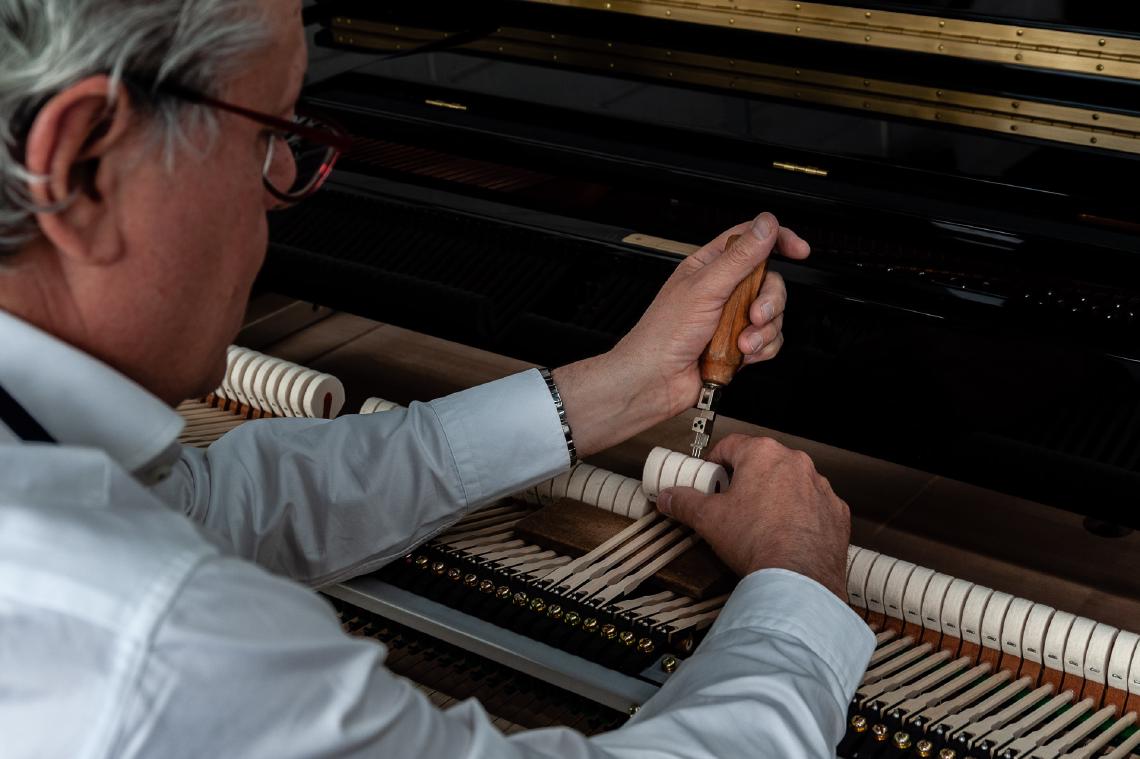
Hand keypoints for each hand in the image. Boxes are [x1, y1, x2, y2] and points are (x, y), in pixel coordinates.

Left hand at [553, 214, 809, 456]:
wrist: (657, 381)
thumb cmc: (664, 334)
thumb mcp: (705, 287)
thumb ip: (740, 256)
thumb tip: (765, 225)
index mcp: (709, 267)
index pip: (750, 241)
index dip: (777, 240)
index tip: (799, 250)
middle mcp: (722, 290)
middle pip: (769, 281)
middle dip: (770, 301)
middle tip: (755, 314)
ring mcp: (732, 319)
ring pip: (773, 314)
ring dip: (762, 331)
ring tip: (741, 341)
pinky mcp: (739, 345)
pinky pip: (769, 341)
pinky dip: (761, 349)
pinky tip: (742, 354)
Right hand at [656, 434, 849, 599]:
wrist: (798, 578)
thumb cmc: (758, 542)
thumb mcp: (707, 519)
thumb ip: (685, 502)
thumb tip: (671, 497)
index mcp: (763, 455)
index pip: (730, 444)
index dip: (714, 461)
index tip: (709, 477)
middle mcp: (796, 464)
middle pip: (762, 463)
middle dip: (745, 480)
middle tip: (730, 503)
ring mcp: (819, 487)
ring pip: (790, 483)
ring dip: (775, 496)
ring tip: (759, 523)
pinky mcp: (835, 512)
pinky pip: (812, 505)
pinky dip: (799, 515)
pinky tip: (785, 534)